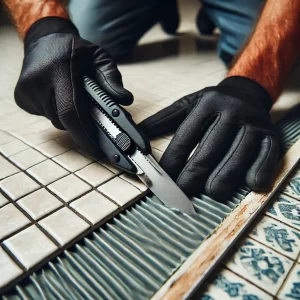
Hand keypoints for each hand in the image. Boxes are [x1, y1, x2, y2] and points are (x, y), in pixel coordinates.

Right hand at [15, 17, 132, 158]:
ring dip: (71, 118)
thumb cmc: (75, 49)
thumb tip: (126, 101)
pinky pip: (47, 116)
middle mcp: (39, 82)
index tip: (98, 151)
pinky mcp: (22, 98)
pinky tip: (60, 97)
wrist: (43, 40)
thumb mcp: (99, 56)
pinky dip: (58, 113)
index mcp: (59, 70)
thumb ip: (112, 78)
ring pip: (56, 120)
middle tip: (94, 123)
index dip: (85, 136)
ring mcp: (27, 92)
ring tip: (76, 101)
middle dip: (82, 127)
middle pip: (65, 121)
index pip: (71, 112)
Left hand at [140, 77, 278, 199]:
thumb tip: (137, 134)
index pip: (186, 137)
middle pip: (209, 151)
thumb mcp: (188, 104)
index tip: (163, 179)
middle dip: (193, 176)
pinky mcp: (271, 135)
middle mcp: (232, 110)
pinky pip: (266, 157)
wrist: (248, 93)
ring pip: (236, 158)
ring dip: (221, 180)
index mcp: (208, 102)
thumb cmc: (214, 104)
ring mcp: (254, 123)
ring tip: (210, 193)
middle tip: (182, 193)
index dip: (172, 161)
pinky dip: (257, 172)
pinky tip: (248, 185)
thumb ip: (163, 119)